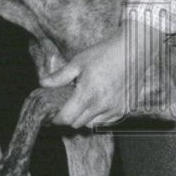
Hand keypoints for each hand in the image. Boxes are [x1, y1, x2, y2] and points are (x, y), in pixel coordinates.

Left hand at [39, 20, 175, 127]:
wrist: (133, 51)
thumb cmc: (105, 54)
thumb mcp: (79, 62)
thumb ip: (60, 76)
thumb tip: (43, 83)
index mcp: (88, 94)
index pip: (66, 118)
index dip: (56, 118)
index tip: (53, 114)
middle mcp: (101, 106)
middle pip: (77, 124)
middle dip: (69, 117)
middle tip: (67, 105)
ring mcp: (114, 109)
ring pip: (91, 125)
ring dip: (84, 118)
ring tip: (83, 103)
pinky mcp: (124, 109)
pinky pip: (106, 122)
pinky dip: (98, 117)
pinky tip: (97, 104)